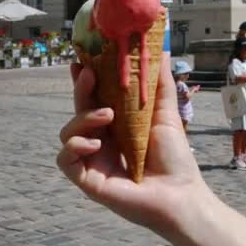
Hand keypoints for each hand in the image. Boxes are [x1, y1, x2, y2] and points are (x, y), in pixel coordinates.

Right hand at [57, 59, 208, 242]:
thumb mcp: (166, 114)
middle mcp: (100, 140)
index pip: (93, 98)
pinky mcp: (87, 179)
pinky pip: (65, 159)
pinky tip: (95, 144)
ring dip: (82, 118)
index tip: (82, 60)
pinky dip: (74, 146)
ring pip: (67, 132)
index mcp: (115, 125)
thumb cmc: (174, 158)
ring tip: (107, 116)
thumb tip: (165, 52)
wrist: (180, 194)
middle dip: (80, 90)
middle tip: (88, 73)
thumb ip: (161, 84)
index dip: (84, 80)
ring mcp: (92, 159)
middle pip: (78, 110)